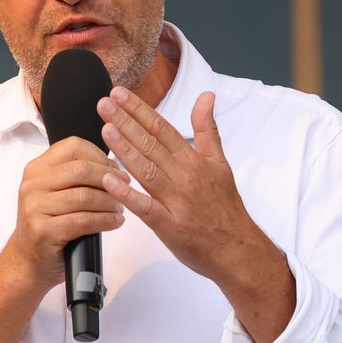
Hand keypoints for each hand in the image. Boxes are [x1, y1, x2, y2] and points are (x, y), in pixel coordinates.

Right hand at [0, 137, 128, 290]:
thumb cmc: (48, 226)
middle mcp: (33, 185)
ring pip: (85, 196)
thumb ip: (75, 177)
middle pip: (81, 169)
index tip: (115, 171)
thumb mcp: (55, 193)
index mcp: (37, 169)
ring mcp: (35, 208)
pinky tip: (115, 222)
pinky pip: (84, 220)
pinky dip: (105, 220)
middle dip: (109, 179)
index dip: (100, 156)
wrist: (26, 262)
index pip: (73, 147)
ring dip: (110, 202)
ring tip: (120, 208)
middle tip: (125, 188)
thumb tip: (114, 168)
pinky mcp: (44, 230)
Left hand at [96, 87, 266, 283]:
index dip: (140, 109)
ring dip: (125, 149)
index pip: (162, 128)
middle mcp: (184, 176)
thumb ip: (207, 129)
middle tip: (104, 103)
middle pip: (151, 143)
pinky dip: (127, 194)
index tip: (120, 94)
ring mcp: (175, 200)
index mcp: (193, 160)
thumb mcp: (220, 163)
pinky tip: (109, 180)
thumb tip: (206, 96)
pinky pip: (145, 207)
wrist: (237, 248)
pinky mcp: (168, 225)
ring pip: (146, 169)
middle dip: (126, 121)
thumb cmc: (225, 206)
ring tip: (106, 129)